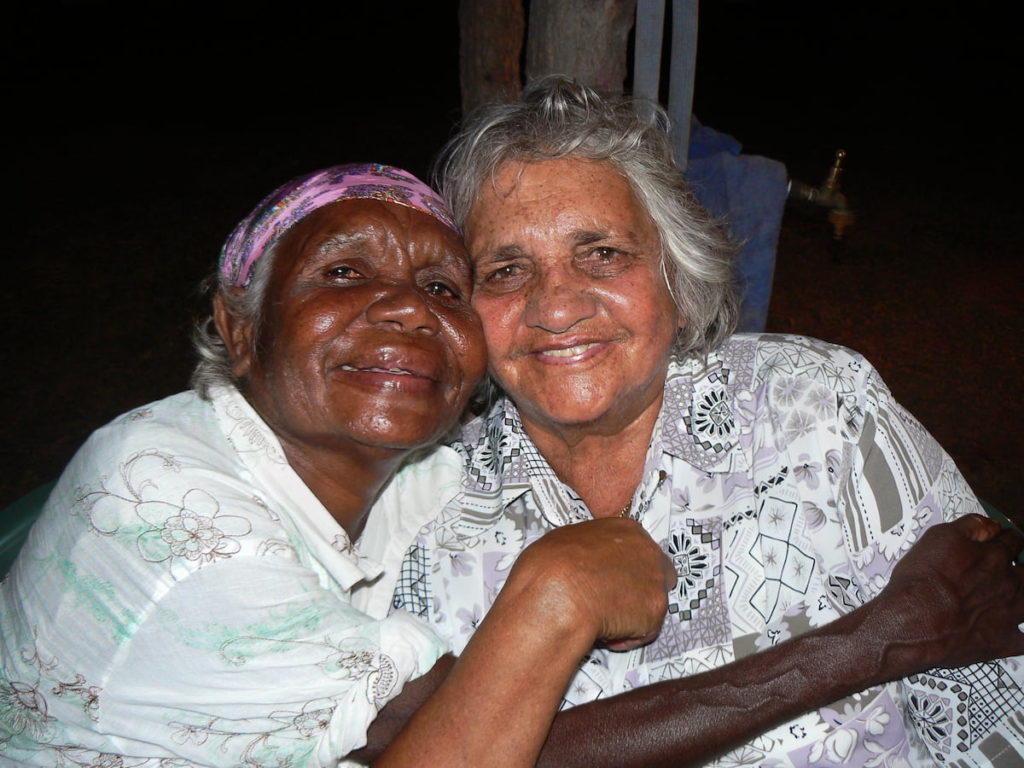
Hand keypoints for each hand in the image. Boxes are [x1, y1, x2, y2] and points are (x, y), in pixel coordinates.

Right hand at [510, 517, 676, 651]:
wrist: (558, 594)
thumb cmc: (553, 566)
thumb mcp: (564, 541)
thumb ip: (588, 549)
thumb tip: (579, 559)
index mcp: (627, 530)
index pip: (638, 548)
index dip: (625, 566)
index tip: (614, 577)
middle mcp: (648, 551)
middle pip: (656, 572)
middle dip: (638, 589)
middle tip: (612, 601)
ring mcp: (655, 581)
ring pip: (651, 603)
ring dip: (631, 614)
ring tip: (602, 619)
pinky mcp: (655, 611)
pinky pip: (644, 630)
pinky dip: (627, 637)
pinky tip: (604, 633)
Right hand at [875, 514, 1023, 672]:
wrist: (912, 621)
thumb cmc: (921, 579)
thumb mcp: (938, 538)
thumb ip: (970, 527)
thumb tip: (993, 525)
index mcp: (994, 557)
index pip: (1012, 541)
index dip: (1008, 539)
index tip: (1003, 541)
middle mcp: (1008, 584)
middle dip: (1023, 568)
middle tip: (1010, 571)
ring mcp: (1009, 615)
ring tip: (1013, 597)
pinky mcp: (1002, 642)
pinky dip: (1022, 635)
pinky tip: (1017, 632)